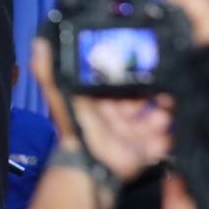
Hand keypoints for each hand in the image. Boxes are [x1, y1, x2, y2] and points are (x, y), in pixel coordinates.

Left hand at [30, 39, 170, 183]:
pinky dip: (169, 134)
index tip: (148, 65)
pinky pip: (164, 139)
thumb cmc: (77, 128)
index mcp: (98, 99)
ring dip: (166, 111)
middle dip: (156, 92)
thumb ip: (49, 70)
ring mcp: (131, 131)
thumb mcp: (60, 94)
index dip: (133, 73)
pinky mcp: (144, 148)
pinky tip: (170, 128)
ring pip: (157, 116)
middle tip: (166, 87)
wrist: (93, 165)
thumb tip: (38, 42)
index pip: (119, 80)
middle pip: (142, 97)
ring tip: (168, 107)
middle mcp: (115, 113)